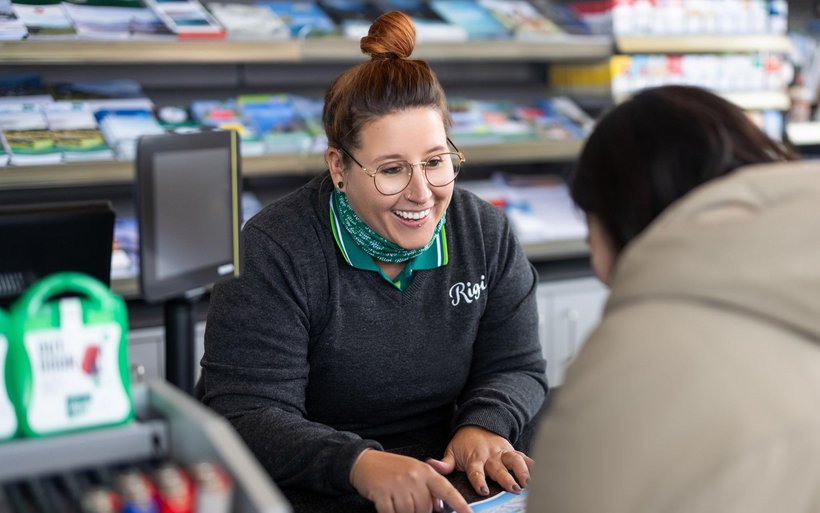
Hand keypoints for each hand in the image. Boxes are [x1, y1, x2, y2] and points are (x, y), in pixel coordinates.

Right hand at [350, 449, 472, 512]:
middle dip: (418, 511)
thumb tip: (440, 508)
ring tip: (396, 502)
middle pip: (425, 509)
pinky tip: (387, 507)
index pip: (447, 490)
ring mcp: (398, 484)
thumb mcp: (414, 473)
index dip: (460, 505)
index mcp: (425, 471)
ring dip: (403, 512)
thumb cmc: (392, 468)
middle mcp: (414, 477)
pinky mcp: (383, 493)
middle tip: (407, 502)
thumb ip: (429, 489)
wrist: (365, 461)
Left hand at [426, 426, 533, 496]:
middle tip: (514, 488)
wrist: (477, 423)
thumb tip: (431, 465)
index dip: (479, 480)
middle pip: (498, 468)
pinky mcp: (512, 450)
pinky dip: (532, 463)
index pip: (476, 471)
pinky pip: (523, 456)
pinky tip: (540, 470)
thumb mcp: (451, 451)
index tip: (483, 490)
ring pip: (514, 460)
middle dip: (506, 478)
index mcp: (474, 459)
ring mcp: (502, 453)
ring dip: (522, 471)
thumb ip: (444, 463)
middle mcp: (490, 456)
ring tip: (528, 482)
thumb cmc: (464, 443)